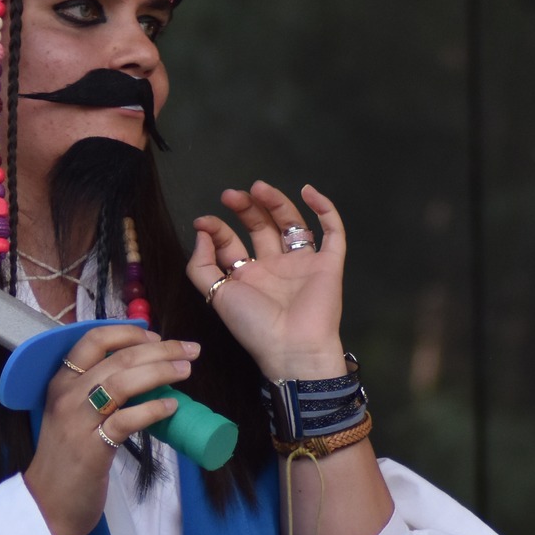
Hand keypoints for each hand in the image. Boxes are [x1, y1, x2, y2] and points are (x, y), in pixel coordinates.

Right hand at [24, 325, 197, 534]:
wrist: (47, 505)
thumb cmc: (67, 460)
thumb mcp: (75, 417)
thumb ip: (100, 395)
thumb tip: (148, 377)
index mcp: (61, 382)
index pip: (93, 340)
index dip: (129, 333)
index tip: (156, 337)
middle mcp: (67, 395)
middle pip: (118, 358)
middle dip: (160, 349)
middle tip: (189, 350)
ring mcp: (77, 421)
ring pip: (122, 382)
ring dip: (160, 371)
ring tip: (186, 370)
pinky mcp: (92, 448)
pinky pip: (126, 419)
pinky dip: (153, 409)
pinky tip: (172, 407)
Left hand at [188, 181, 347, 380]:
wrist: (291, 347)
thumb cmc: (253, 325)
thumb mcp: (215, 294)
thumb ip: (201, 264)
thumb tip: (202, 232)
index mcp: (248, 276)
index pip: (232, 242)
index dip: (217, 228)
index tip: (204, 220)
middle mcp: (275, 267)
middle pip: (262, 227)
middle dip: (246, 209)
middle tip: (231, 195)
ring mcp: (303, 264)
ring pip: (292, 223)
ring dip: (277, 202)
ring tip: (258, 187)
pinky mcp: (329, 264)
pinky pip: (333, 232)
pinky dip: (325, 209)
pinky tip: (309, 191)